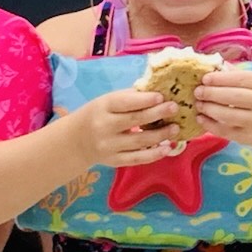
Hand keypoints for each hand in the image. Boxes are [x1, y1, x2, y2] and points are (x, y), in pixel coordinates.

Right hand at [70, 84, 188, 169]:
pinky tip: (167, 148)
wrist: (76, 141)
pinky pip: (137, 159)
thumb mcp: (107, 101)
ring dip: (160, 135)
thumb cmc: (98, 115)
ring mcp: (109, 146)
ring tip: (175, 128)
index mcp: (103, 107)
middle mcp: (104, 127)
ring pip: (138, 141)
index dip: (144, 100)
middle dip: (157, 114)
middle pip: (134, 120)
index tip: (161, 96)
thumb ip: (131, 97)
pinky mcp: (114, 161)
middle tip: (175, 108)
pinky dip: (153, 154)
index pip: (125, 103)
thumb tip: (159, 90)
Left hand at [191, 65, 251, 148]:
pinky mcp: (249, 137)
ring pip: (227, 115)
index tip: (204, 79)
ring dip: (209, 109)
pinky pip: (225, 131)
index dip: (219, 79)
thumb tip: (209, 66)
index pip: (238, 78)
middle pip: (232, 96)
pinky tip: (201, 119)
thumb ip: (233, 74)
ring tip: (199, 105)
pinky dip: (210, 125)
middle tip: (197, 92)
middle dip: (211, 94)